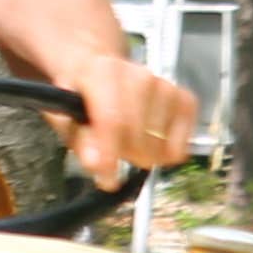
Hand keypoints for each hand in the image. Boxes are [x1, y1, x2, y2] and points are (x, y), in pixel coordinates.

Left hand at [58, 51, 199, 188]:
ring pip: (160, 140)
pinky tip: (157, 145)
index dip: (111, 155)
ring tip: (131, 143)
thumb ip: (80, 141)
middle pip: (139, 135)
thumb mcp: (68, 117)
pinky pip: (184, 136)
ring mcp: (164, 85)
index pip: (113, 120)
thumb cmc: (83, 98)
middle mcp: (138, 75)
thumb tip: (97, 164)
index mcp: (103, 74)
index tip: (108, 181)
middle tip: (115, 155)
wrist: (100, 71)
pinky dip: (172, 149)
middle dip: (126, 157)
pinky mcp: (182, 97)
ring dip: (146, 153)